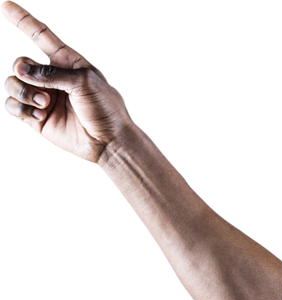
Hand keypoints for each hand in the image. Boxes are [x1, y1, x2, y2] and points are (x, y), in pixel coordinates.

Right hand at [2, 0, 134, 165]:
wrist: (109, 141)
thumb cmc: (105, 108)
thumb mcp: (84, 82)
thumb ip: (51, 73)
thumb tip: (20, 69)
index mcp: (65, 61)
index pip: (39, 34)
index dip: (22, 18)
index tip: (5, 3)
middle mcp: (50, 76)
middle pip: (18, 62)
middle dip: (22, 71)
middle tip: (44, 90)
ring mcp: (41, 96)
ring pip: (10, 83)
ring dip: (23, 92)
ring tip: (45, 104)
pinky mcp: (35, 116)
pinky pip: (10, 105)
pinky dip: (20, 108)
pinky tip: (39, 115)